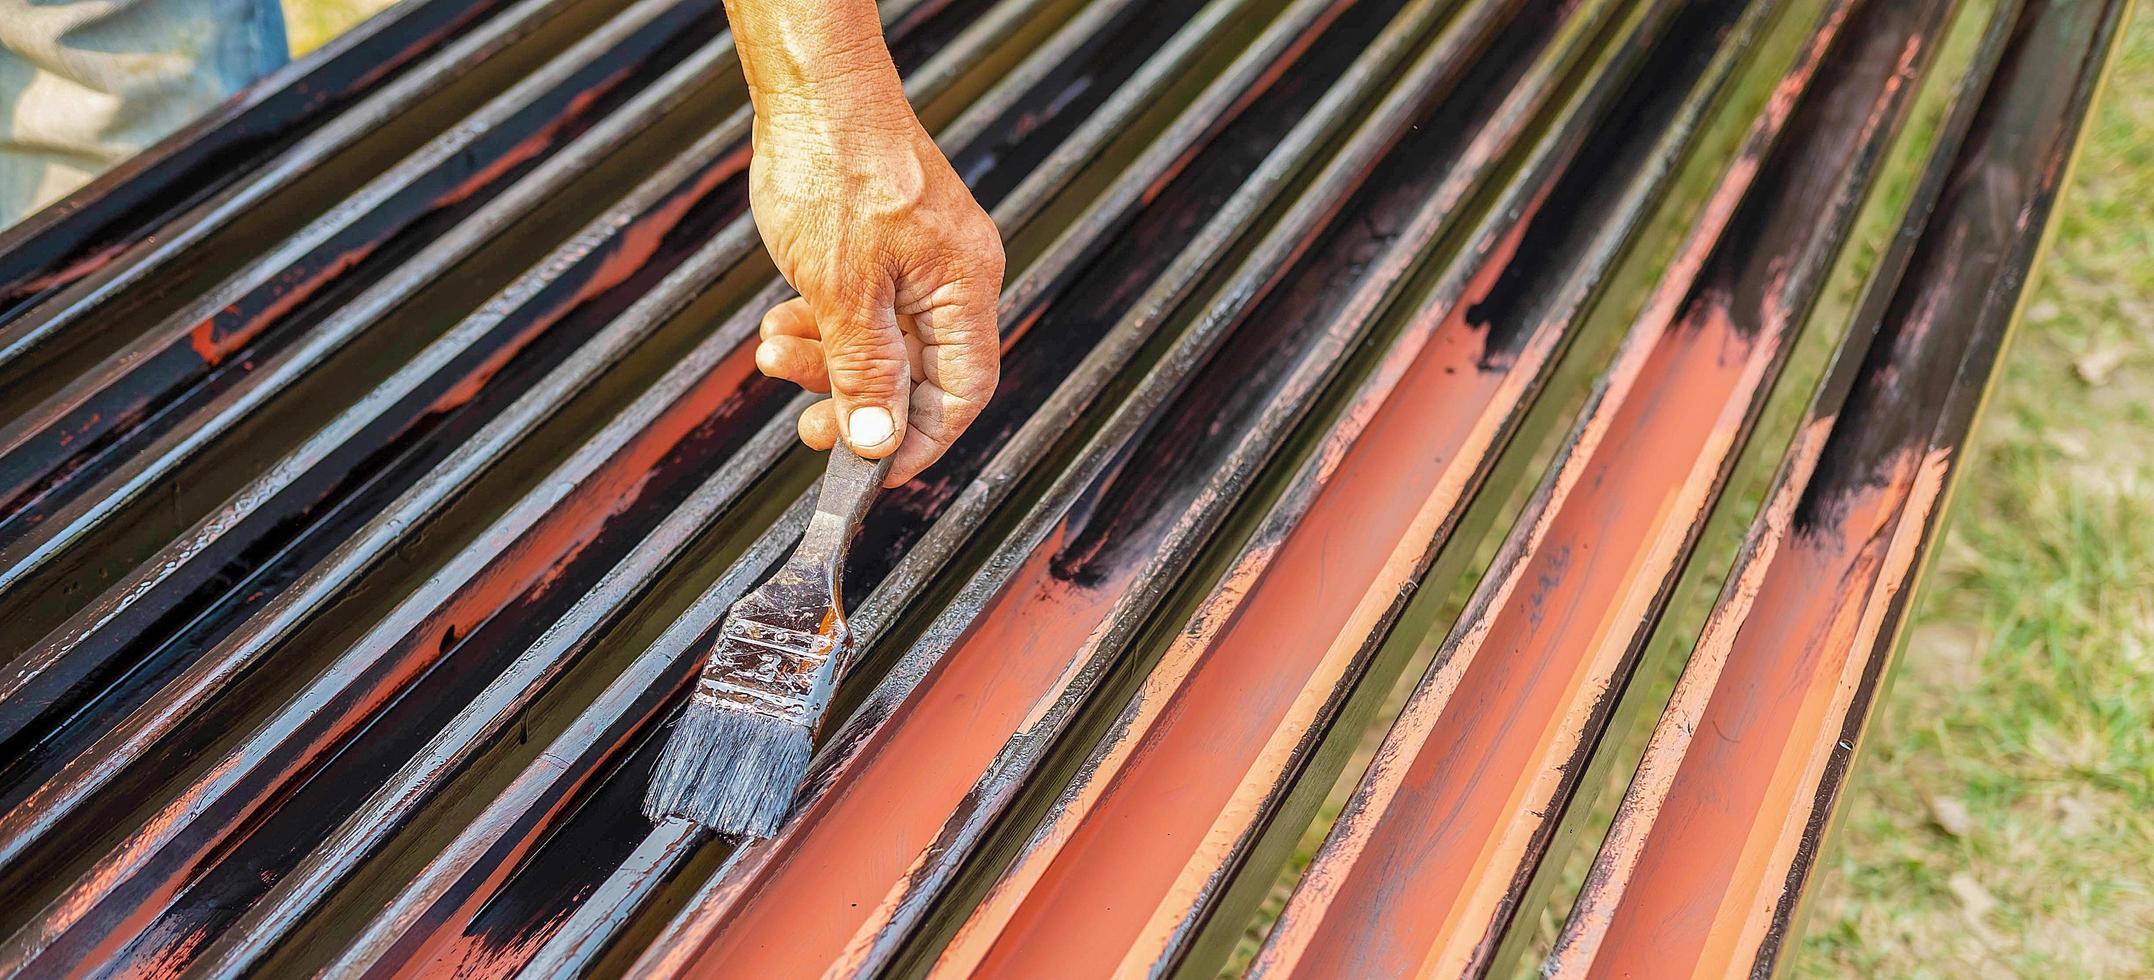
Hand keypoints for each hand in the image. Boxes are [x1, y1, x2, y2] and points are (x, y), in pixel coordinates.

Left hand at [746, 91, 1002, 487]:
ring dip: (825, 359)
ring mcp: (921, 258)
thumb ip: (865, 372)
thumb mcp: (842, 291)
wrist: (813, 90)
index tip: (869, 467)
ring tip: (775, 350)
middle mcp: (954, 275)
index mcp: (963, 288)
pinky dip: (824, 323)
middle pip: (918, 373)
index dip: (918, 440)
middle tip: (807, 424)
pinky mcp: (887, 242)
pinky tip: (784, 319)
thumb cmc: (836, 166)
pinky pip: (864, 306)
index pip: (962, 394)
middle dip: (855, 399)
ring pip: (882, 341)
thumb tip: (879, 440)